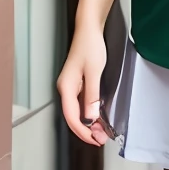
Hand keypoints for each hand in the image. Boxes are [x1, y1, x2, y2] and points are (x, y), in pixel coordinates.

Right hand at [57, 25, 112, 145]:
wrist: (89, 30)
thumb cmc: (90, 46)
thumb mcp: (94, 72)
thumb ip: (92, 96)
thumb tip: (90, 117)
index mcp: (66, 87)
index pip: (72, 117)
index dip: (83, 131)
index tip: (95, 140)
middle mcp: (66, 89)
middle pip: (73, 117)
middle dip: (87, 130)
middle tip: (102, 139)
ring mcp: (71, 87)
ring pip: (78, 111)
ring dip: (89, 123)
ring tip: (102, 131)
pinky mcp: (78, 83)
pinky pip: (81, 104)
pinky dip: (90, 113)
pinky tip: (98, 117)